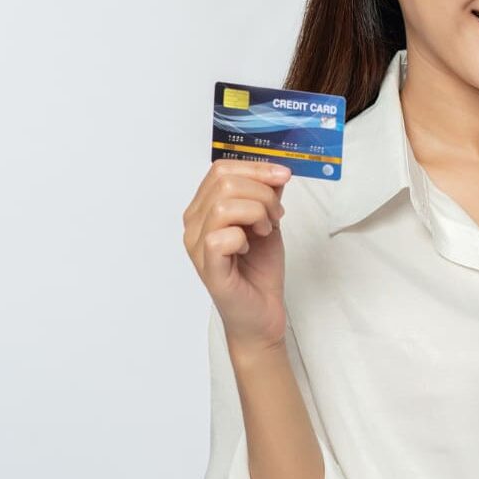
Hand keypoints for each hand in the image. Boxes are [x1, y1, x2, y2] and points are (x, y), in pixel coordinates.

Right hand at [182, 159, 291, 350]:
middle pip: (223, 182)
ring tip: (265, 230)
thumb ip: (267, 195)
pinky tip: (248, 249)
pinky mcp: (208, 267)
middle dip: (262, 192)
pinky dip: (243, 237)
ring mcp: (197, 246)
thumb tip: (276, 171)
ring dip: (256, 212)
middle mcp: (194, 224)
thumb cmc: (259, 270)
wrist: (263, 311)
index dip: (255, 167)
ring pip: (223, 206)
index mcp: (204, 209)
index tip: (283, 175)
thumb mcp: (268, 222)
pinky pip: (221, 237)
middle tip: (276, 214)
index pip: (220, 170)